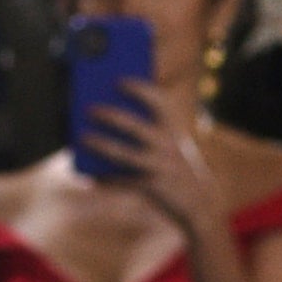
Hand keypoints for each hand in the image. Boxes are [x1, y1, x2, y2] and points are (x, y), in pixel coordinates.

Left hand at [89, 81, 217, 238]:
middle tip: (90, 108)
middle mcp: (168, 145)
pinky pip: (122, 181)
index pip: (159, 101)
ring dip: (101, 144)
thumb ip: (146, 131)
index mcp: (174, 129)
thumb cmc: (174, 165)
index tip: (119, 80)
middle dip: (111, 116)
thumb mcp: (169, 145)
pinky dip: (104, 177)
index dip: (140, 89)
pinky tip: (88, 174)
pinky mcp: (151, 188)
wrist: (199, 201)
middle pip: (134, 126)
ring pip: (124, 154)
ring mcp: (159, 167)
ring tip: (82, 137)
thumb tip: (107, 120)